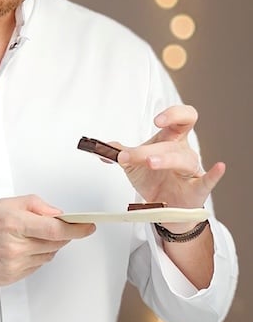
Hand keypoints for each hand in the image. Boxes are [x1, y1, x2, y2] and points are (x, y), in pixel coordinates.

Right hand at [0, 195, 94, 286]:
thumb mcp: (1, 203)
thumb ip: (33, 205)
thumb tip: (57, 214)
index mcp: (12, 223)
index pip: (56, 230)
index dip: (77, 229)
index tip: (88, 226)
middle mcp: (14, 246)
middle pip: (55, 244)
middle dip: (60, 235)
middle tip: (52, 226)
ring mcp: (12, 265)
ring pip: (47, 256)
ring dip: (45, 246)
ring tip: (25, 236)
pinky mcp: (10, 278)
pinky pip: (35, 267)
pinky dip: (33, 257)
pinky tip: (17, 249)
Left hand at [112, 105, 224, 223]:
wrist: (163, 207)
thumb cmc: (155, 180)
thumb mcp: (133, 164)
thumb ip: (118, 152)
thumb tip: (102, 147)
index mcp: (172, 141)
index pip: (182, 118)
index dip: (173, 114)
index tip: (156, 120)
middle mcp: (184, 152)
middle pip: (174, 143)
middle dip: (152, 148)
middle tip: (131, 156)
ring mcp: (191, 171)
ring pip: (183, 160)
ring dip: (165, 160)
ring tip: (150, 164)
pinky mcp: (197, 189)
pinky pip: (208, 180)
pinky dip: (214, 175)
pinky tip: (219, 167)